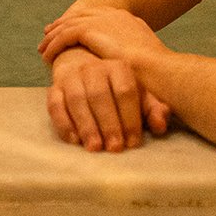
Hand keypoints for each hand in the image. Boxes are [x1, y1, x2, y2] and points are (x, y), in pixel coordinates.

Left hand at [39, 5, 167, 67]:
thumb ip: (135, 61)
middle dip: (64, 25)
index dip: (82, 25)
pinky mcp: (91, 30)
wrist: (159, 69)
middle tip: (49, 35)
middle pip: (81, 17)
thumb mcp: (147, 63)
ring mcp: (102, 21)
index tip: (71, 33)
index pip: (98, 18)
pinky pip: (65, 35)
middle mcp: (114, 16)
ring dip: (54, 37)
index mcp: (128, 21)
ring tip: (43, 50)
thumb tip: (134, 69)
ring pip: (69, 25)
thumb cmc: (159, 74)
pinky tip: (47, 58)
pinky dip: (54, 46)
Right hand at [46, 46, 170, 151]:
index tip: (133, 142)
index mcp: (118, 67)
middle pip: (100, 95)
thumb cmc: (117, 89)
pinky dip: (64, 123)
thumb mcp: (139, 95)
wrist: (85, 69)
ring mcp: (72, 76)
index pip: (125, 91)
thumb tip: (161, 125)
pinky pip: (55, 104)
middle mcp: (93, 67)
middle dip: (108, 124)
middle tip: (114, 148)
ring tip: (95, 147)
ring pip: (77, 100)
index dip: (130, 118)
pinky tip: (75, 140)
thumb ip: (152, 109)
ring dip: (87, 126)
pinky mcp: (54, 87)